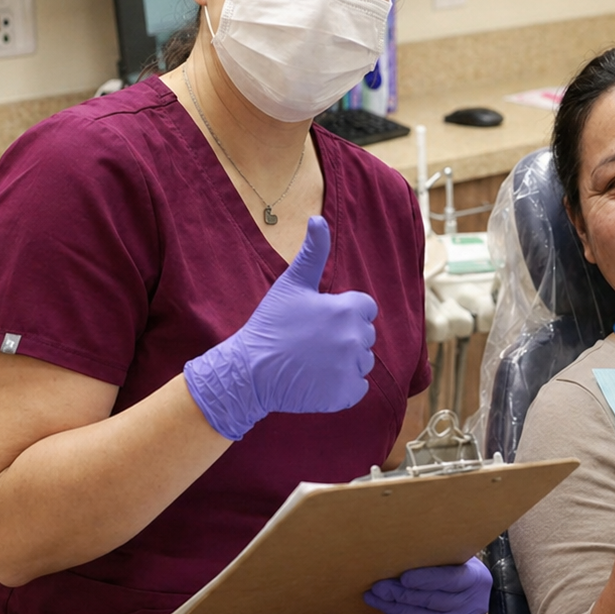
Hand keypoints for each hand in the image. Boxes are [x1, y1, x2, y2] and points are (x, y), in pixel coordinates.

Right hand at [184, 216, 377, 439]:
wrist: (249, 371)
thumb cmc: (270, 324)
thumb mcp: (291, 283)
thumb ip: (313, 252)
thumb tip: (318, 218)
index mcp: (348, 309)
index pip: (365, 308)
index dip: (343, 312)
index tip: (319, 320)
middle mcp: (354, 338)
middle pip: (364, 335)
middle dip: (344, 337)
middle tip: (311, 341)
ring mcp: (350, 368)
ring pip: (362, 362)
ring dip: (344, 362)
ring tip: (312, 360)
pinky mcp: (345, 395)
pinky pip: (357, 387)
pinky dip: (341, 387)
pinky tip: (317, 380)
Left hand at [363, 556, 492, 613]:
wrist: (469, 593)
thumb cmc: (452, 566)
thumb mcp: (450, 556)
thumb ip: (433, 557)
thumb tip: (399, 556)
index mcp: (477, 578)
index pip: (451, 579)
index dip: (427, 579)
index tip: (403, 577)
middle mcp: (475, 604)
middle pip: (435, 602)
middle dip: (403, 595)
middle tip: (379, 587)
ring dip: (398, 610)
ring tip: (377, 598)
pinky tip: (389, 611)